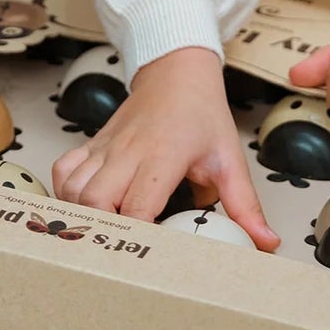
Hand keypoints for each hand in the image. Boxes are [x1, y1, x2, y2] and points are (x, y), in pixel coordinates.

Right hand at [51, 46, 279, 251]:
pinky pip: (63, 169)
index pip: (138, 207)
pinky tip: (85, 206)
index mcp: (163, 155)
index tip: (152, 258)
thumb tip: (265, 243)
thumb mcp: (230, 158)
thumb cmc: (201, 113)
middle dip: (106, 231)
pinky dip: (66, 192)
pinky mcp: (92, 143)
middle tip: (127, 247)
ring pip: (73, 187)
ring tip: (108, 229)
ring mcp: (106, 146)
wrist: (177, 72)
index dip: (140, 237)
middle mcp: (128, 150)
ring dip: (84, 214)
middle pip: (96, 201)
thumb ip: (246, 205)